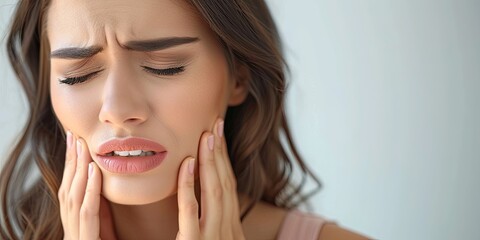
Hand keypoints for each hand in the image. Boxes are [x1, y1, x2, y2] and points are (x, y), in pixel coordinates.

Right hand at [58, 132, 115, 239]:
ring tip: (83, 145)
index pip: (68, 189)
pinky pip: (88, 210)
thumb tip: (100, 182)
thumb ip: (99, 209)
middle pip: (67, 188)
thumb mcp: (102, 228)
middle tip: (74, 135)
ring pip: (74, 195)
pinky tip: (94, 170)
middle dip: (70, 161)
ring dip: (79, 168)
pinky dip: (91, 188)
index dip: (69, 165)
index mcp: (72, 225)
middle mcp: (70, 228)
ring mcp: (76, 235)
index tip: (73, 141)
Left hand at [176, 119, 245, 239]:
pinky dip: (188, 186)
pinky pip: (190, 211)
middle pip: (225, 185)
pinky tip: (187, 164)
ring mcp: (212, 237)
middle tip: (216, 125)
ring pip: (213, 193)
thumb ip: (212, 226)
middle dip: (221, 153)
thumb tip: (203, 205)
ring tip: (206, 136)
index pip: (230, 188)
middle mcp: (228, 231)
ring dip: (210, 161)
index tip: (219, 136)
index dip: (225, 160)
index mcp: (232, 230)